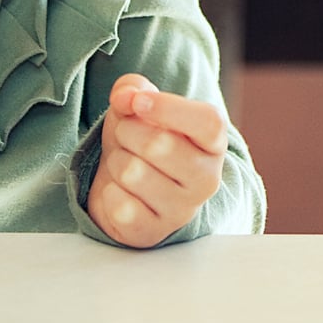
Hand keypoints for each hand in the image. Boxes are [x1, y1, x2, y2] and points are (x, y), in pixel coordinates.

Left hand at [88, 74, 228, 247]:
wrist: (127, 189)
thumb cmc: (140, 142)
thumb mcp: (139, 107)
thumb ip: (133, 89)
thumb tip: (127, 96)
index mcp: (213, 142)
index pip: (208, 122)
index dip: (169, 108)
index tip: (138, 102)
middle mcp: (207, 179)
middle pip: (161, 145)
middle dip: (128, 132)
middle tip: (126, 135)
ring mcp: (182, 210)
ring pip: (134, 173)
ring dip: (116, 163)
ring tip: (124, 165)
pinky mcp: (154, 233)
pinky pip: (120, 206)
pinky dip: (109, 193)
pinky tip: (120, 193)